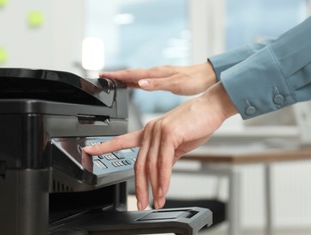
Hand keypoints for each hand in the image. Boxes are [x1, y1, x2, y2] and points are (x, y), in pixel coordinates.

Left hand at [84, 82, 236, 209]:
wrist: (211, 108)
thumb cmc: (196, 123)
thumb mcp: (178, 144)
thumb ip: (167, 157)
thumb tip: (162, 173)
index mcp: (149, 132)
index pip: (122, 141)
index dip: (104, 146)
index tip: (89, 150)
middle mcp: (150, 130)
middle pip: (139, 163)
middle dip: (140, 186)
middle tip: (142, 203)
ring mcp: (158, 131)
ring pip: (150, 165)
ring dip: (153, 187)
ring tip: (156, 201)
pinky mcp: (169, 134)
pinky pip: (163, 162)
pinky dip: (163, 179)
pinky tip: (163, 190)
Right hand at [100, 62, 216, 95]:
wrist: (207, 76)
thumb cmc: (194, 80)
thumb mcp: (175, 84)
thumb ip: (157, 85)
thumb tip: (140, 84)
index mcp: (156, 74)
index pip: (132, 74)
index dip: (117, 75)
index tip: (104, 75)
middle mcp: (156, 73)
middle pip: (132, 74)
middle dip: (117, 75)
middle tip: (103, 77)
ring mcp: (159, 75)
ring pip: (137, 76)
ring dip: (125, 78)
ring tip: (113, 81)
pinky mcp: (163, 79)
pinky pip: (144, 79)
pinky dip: (135, 81)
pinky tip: (133, 85)